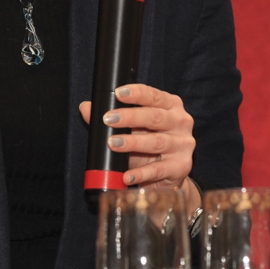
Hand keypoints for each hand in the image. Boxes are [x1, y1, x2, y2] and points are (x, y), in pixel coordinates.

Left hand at [78, 84, 201, 212]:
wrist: (168, 175)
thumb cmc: (149, 147)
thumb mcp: (131, 130)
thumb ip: (111, 119)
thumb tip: (86, 108)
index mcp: (171, 106)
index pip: (154, 96)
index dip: (137, 93)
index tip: (118, 93)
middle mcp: (181, 122)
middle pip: (155, 117)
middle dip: (130, 117)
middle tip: (108, 119)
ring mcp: (183, 145)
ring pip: (157, 142)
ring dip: (133, 142)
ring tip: (113, 143)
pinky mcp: (181, 166)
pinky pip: (159, 169)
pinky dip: (142, 172)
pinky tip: (127, 175)